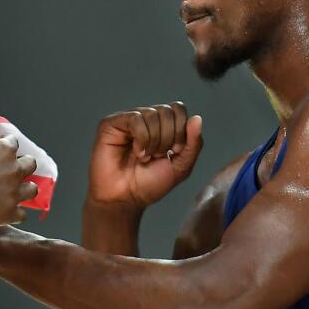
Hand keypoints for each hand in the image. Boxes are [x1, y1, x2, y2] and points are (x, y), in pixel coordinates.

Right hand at [0, 134, 37, 228]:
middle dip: (21, 166)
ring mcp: (14, 192)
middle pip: (30, 163)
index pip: (12, 142)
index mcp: (3, 150)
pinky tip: (3, 213)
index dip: (2, 146)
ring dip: (24, 190)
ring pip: (33, 189)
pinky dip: (14, 214)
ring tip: (12, 193)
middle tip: (7, 171)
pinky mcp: (10, 213)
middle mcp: (14, 170)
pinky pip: (22, 215)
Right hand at [88, 103, 202, 209]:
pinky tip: (137, 152)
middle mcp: (144, 118)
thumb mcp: (181, 167)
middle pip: (167, 111)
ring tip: (144, 157)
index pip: (178, 109)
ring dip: (153, 141)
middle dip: (167, 138)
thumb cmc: (149, 184)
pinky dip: (141, 139)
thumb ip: (194, 144)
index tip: (174, 152)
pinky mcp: (111, 124)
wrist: (126, 199)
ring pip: (152, 114)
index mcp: (161, 124)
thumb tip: (197, 118)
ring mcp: (127, 120)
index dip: (181, 131)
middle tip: (156, 156)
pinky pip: (135, 119)